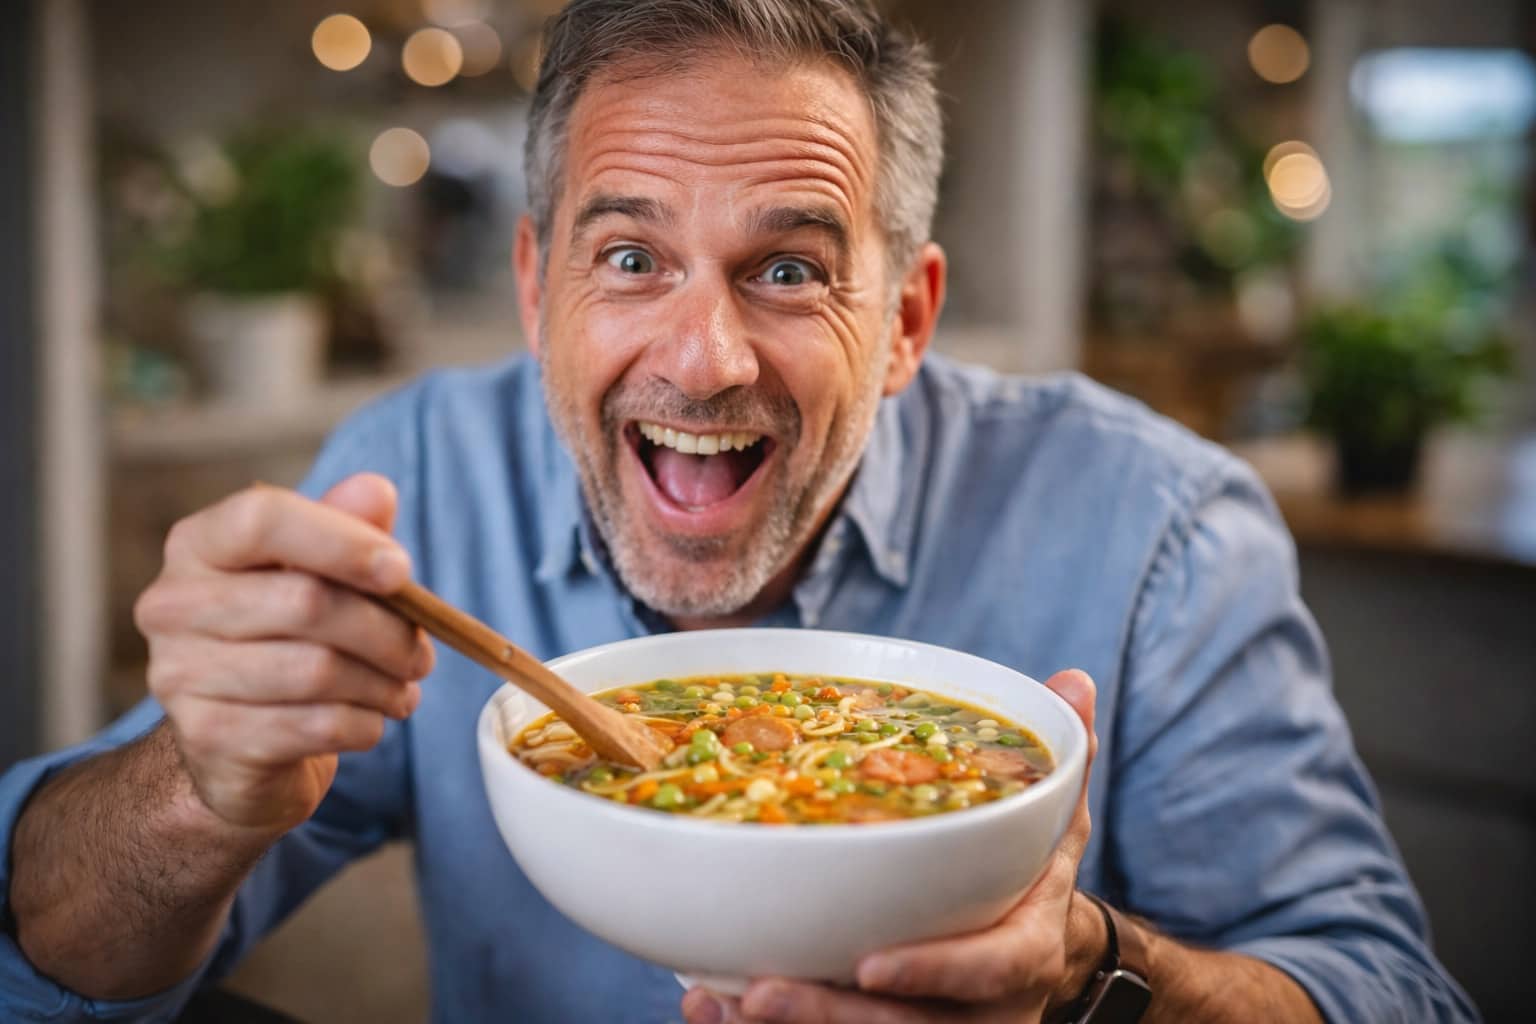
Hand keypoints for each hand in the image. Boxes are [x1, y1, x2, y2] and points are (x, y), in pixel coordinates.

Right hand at [134, 473, 432, 833]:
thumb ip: (347, 526)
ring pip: (317, 670)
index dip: (342, 540)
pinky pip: (314, 726)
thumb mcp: (321, 571)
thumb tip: (375, 491)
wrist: (240, 740)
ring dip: (383, 683)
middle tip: (422, 653)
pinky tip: (372, 720)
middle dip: (386, 631)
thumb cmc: (290, 636)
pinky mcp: (207, 736)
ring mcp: (180, 675)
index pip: (263, 519)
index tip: (402, 571)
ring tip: (403, 687)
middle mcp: (172, 604)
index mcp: (199, 545)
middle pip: (306, 601)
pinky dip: (364, 724)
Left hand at [682, 669, 1100, 1023]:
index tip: (870, 964)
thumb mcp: (1051, 818)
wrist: (1034, 951)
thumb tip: (1073, 679)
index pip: (988, 968)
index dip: (933, 971)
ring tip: (721, 1002)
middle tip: (760, 991)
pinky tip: (707, 1007)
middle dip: (832, 1016)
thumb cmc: (1027, 874)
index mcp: (1024, 947)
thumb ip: (1059, 757)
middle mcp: (981, 1009)